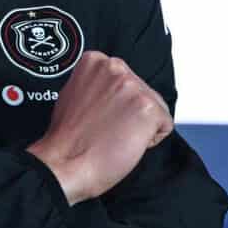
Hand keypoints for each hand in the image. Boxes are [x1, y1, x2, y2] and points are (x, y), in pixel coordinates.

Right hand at [26, 52, 173, 204]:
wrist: (63, 165)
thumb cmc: (66, 139)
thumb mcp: (74, 94)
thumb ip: (96, 84)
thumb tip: (112, 89)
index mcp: (97, 62)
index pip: (128, 80)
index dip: (118, 104)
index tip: (102, 115)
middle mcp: (116, 69)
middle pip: (144, 92)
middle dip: (131, 113)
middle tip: (107, 129)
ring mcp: (133, 87)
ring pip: (157, 108)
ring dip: (141, 126)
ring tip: (114, 135)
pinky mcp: (147, 109)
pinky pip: (165, 126)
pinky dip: (150, 140)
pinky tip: (125, 143)